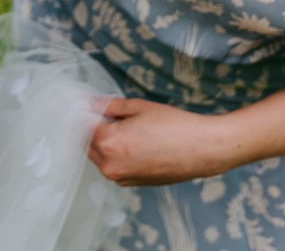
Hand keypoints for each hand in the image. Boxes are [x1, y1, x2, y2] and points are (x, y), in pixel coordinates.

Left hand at [87, 96, 234, 185]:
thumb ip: (110, 106)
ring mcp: (120, 177)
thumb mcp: (139, 107)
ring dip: (102, 141)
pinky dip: (114, 153)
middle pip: (86, 143)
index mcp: (110, 143)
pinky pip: (112, 166)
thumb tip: (90, 103)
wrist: (202, 149)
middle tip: (105, 111)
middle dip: (91, 127)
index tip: (83, 102)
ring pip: (98, 156)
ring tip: (125, 126)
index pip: (81, 125)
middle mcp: (110, 165)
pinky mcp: (130, 183)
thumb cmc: (175, 126)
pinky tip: (132, 141)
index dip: (82, 111)